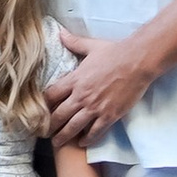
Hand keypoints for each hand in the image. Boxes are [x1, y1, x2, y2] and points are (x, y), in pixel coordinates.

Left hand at [45, 29, 158, 147]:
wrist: (137, 62)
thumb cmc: (114, 52)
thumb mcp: (91, 46)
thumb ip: (74, 42)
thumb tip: (60, 33)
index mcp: (75, 79)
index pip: (51, 95)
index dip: (44, 104)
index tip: (39, 110)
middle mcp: (81, 96)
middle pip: (59, 115)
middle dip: (50, 126)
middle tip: (44, 133)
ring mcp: (95, 108)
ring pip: (74, 127)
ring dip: (64, 136)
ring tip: (57, 143)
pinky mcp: (110, 116)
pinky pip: (95, 132)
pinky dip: (87, 139)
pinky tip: (82, 143)